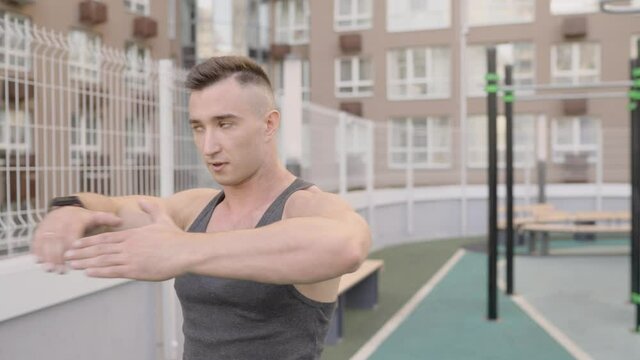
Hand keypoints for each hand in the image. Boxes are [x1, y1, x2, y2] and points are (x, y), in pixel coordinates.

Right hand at [32, 207, 121, 273]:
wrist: (64, 209)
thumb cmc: (81, 217)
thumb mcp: (95, 216)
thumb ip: (107, 219)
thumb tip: (121, 222)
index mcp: (74, 220)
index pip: (72, 236)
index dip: (71, 248)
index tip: (73, 259)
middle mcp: (60, 223)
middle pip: (58, 241)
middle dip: (58, 257)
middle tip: (61, 270)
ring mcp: (48, 227)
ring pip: (46, 243)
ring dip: (47, 257)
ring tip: (51, 269)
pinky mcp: (40, 231)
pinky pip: (36, 241)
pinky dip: (37, 251)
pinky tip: (39, 262)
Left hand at [64, 200, 189, 280]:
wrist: (186, 251)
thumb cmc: (176, 237)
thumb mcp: (162, 219)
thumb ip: (151, 209)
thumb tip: (142, 200)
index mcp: (132, 235)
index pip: (105, 238)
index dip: (88, 241)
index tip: (76, 243)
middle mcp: (128, 245)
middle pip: (99, 249)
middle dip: (81, 252)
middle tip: (66, 254)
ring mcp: (131, 258)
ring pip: (103, 260)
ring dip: (85, 262)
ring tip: (72, 264)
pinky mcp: (136, 270)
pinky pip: (113, 271)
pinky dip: (99, 272)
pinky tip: (88, 273)